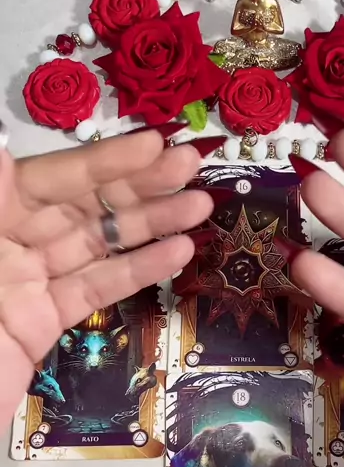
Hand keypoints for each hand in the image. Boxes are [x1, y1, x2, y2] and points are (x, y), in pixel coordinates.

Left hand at [0, 127, 216, 431]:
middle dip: (138, 184)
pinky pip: (95, 289)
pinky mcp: (45, 322)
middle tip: (191, 166)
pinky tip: (177, 252)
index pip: (52, 177)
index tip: (153, 144)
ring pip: (97, 244)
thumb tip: (1, 147)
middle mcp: (9, 239)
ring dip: (151, 224)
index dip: (103, 161)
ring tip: (201, 207)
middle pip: (82, 204)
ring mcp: (28, 281)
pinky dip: (138, 270)